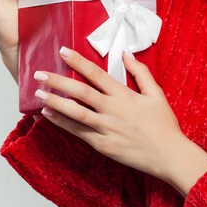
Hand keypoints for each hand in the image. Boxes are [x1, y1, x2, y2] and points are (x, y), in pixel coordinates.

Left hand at [32, 46, 185, 181]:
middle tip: (40, 73)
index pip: (97, 74)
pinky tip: (49, 115)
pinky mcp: (102, 145)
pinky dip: (62, 123)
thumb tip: (126, 54)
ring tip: (38, 93)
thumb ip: (140, 72)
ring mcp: (106, 129)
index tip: (63, 52)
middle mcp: (113, 110)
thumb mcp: (156, 94)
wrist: (169, 155)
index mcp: (125, 95)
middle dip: (58, 81)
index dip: (78, 62)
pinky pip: (78, 132)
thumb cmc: (164, 124)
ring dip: (55, 102)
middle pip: (81, 92)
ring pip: (76, 113)